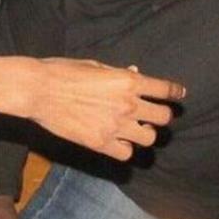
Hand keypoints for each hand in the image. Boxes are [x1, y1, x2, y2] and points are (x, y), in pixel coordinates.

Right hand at [27, 58, 185, 159]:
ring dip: (146, 133)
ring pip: (149, 138)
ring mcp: (115, 126)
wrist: (39, 90)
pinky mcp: (100, 143)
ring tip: (137, 129)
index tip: (179, 95)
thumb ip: (120, 74)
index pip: (165, 90)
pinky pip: (126, 153)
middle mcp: (128, 104)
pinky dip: (125, 148)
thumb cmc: (66, 71)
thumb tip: (136, 74)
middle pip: (163, 117)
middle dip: (162, 116)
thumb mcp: (97, 66)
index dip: (175, 93)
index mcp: (129, 81)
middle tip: (155, 115)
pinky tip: (118, 141)